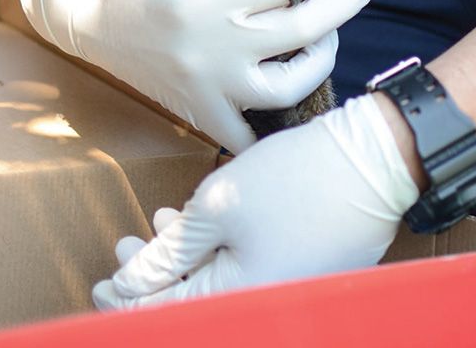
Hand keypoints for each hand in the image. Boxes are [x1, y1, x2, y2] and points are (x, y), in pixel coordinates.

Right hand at [18, 0, 377, 152]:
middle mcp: (208, 46)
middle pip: (302, 31)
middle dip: (345, 6)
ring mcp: (202, 84)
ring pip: (287, 89)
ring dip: (321, 61)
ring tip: (328, 37)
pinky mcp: (193, 107)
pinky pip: (245, 134)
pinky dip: (273, 121)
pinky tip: (293, 90)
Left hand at [92, 94, 418, 308]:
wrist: (374, 159)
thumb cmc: (297, 179)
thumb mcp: (219, 206)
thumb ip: (169, 251)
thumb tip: (127, 284)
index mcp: (239, 302)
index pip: (166, 316)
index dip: (126, 299)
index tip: (101, 276)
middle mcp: (267, 307)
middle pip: (195, 304)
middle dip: (156, 276)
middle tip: (130, 244)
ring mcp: (292, 291)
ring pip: (224, 285)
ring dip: (188, 259)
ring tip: (166, 223)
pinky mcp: (310, 273)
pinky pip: (253, 273)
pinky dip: (223, 252)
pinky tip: (209, 223)